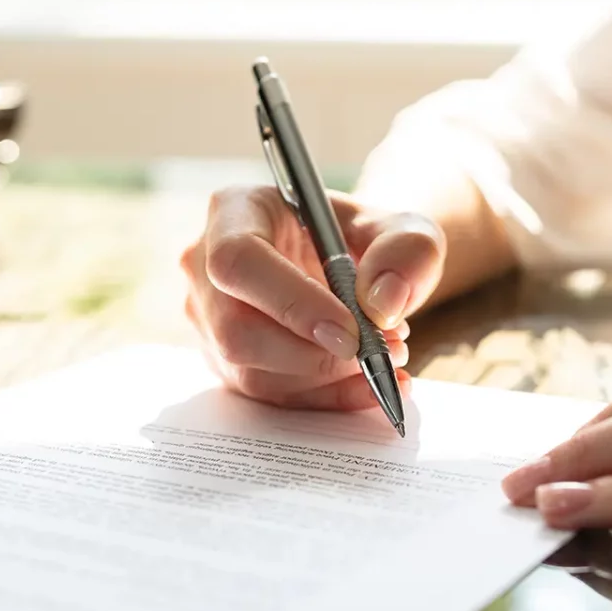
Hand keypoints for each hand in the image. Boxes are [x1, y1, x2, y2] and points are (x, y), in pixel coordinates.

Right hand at [181, 185, 444, 410]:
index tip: (350, 332)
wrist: (353, 264)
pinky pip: (268, 396)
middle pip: (236, 330)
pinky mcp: (225, 361)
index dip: (291, 302)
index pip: (239, 261)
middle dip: (313, 355)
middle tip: (377, 350)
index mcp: (234, 211)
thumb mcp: (402, 228)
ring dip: (324, 379)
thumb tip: (382, 305)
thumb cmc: (366, 237)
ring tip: (383, 358)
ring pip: (251, 372)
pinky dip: (324, 399)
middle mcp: (205, 266)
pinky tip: (368, 385)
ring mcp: (208, 319)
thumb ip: (406, 252)